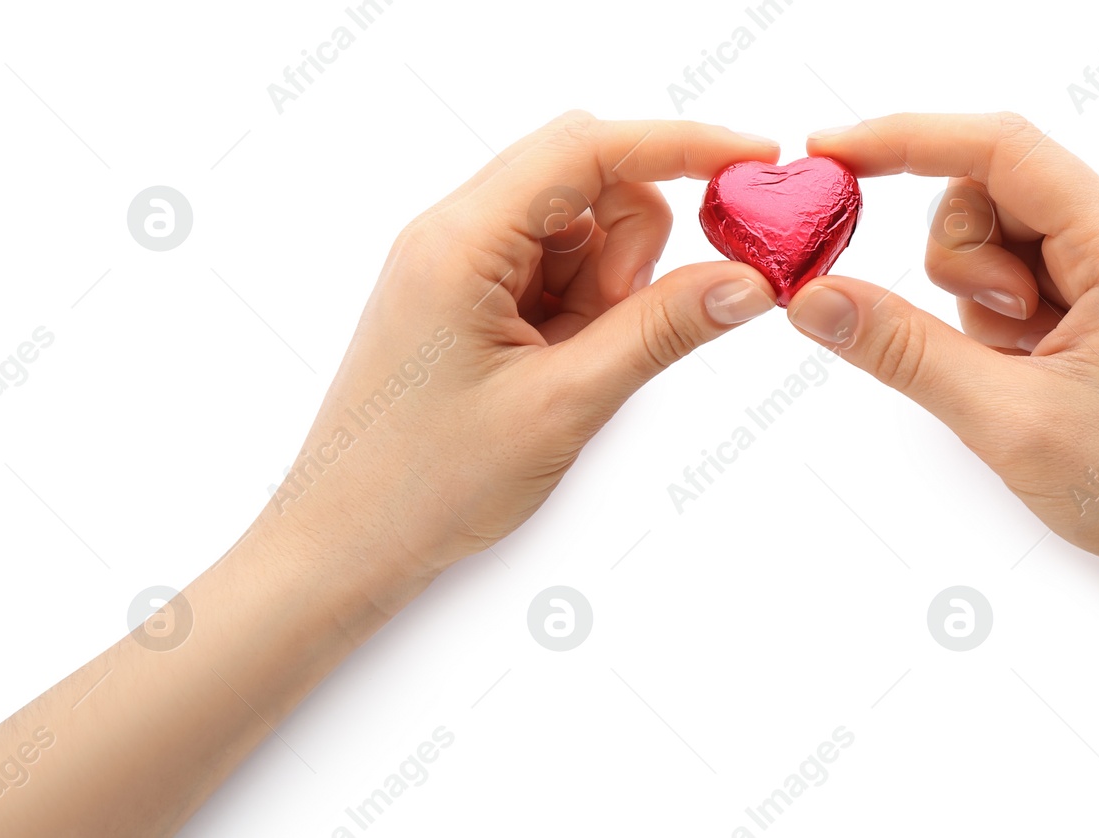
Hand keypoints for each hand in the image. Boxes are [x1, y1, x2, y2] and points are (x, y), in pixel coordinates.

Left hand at [261, 112, 779, 577]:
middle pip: (587, 177)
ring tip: (577, 364)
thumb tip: (745, 281)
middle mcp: (454, 233)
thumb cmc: (424, 483)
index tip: (752, 159)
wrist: (345, 544)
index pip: (586, 148)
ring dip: (610, 283)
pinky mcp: (468, 296)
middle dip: (636, 240)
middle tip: (623, 325)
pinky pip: (555, 267)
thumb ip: (660, 331)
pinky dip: (584, 306)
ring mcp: (459, 263)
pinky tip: (562, 366)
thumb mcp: (563, 405)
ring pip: (580, 226)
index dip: (679, 144)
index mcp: (461, 241)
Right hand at [788, 113, 1098, 582]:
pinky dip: (1000, 322)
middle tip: (996, 339)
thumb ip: (902, 350)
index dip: (905, 138)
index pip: (1000, 147)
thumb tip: (812, 298)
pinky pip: (1021, 277)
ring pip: (998, 236)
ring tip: (1022, 370)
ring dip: (978, 299)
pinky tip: (1034, 376)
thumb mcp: (1006, 419)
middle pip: (991, 190)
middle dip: (961, 261)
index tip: (830, 153)